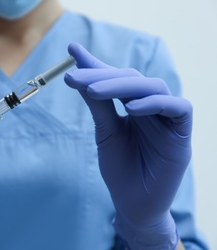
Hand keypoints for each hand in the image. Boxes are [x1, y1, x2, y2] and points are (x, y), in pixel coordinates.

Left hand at [65, 43, 191, 248]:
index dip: (96, 64)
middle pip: (133, 79)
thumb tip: (78, 74)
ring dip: (122, 86)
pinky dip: (154, 104)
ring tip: (93, 92)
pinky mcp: (182, 134)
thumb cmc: (120, 169)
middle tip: (75, 77)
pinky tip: (130, 109)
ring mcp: (168, 119)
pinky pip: (177, 108)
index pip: (116, 79)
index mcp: (134, 106)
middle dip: (103, 76)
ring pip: (153, 87)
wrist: (133, 204)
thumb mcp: (105, 132)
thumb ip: (97, 104)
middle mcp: (152, 108)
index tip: (72, 50)